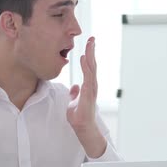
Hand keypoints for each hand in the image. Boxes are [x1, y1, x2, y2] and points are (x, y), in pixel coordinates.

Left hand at [66, 37, 106, 157]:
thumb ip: (75, 93)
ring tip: (90, 44)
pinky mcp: (88, 94)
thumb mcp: (73, 101)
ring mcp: (91, 90)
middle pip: (92, 65)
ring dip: (90, 56)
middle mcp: (91, 86)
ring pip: (91, 69)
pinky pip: (87, 77)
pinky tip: (84, 59)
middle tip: (92, 38)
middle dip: (92, 51)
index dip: (89, 55)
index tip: (89, 44)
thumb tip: (74, 87)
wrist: (82, 128)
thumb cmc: (79, 116)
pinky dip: (86, 67)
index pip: (89, 67)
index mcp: (88, 86)